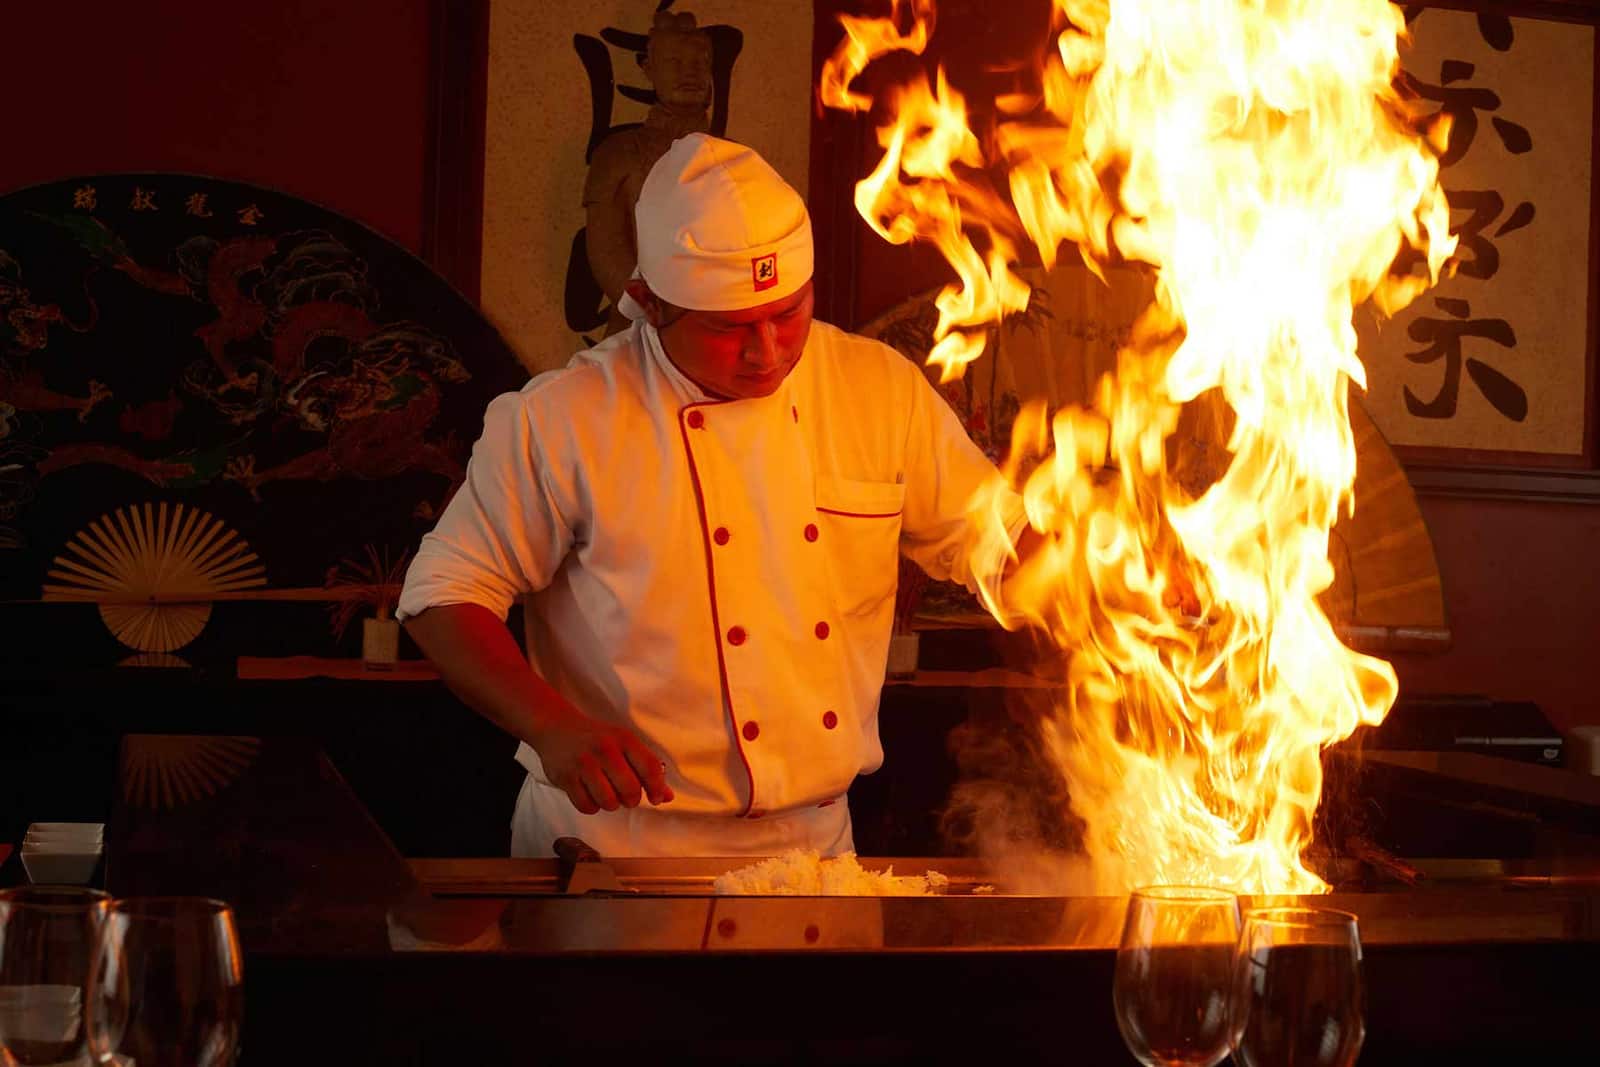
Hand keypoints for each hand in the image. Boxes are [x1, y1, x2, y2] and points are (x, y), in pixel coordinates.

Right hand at [531, 704, 674, 814]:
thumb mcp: (624, 744)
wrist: (556, 727)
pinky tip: (591, 795)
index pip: (650, 768)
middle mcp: (605, 750)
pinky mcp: (566, 777)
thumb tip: (668, 797)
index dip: (657, 788)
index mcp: (624, 739)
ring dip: (611, 804)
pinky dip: (592, 807)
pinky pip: (587, 806)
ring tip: (606, 794)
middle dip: (632, 800)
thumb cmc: (596, 739)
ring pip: (609, 802)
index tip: (656, 799)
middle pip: (631, 790)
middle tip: (626, 796)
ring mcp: (584, 763)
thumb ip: (646, 769)